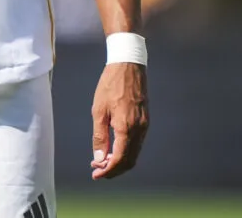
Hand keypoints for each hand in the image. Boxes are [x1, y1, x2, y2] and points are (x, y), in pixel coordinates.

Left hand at [90, 62, 148, 178]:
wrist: (128, 66)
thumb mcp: (98, 110)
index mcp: (126, 127)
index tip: (96, 174)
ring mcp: (145, 126)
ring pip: (134, 153)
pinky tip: (113, 149)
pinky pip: (137, 144)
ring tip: (102, 161)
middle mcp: (139, 130)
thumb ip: (99, 136)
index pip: (120, 159)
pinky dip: (126, 152)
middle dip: (114, 169)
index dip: (108, 170)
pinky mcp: (146, 121)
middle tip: (97, 171)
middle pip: (129, 161)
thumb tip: (99, 159)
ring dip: (120, 161)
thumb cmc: (110, 85)